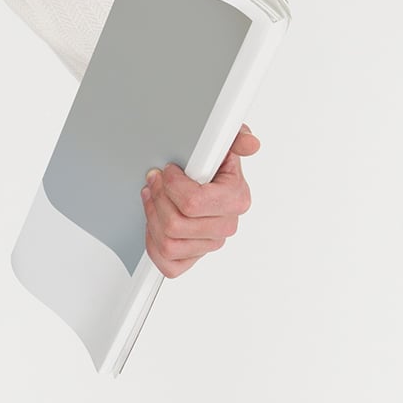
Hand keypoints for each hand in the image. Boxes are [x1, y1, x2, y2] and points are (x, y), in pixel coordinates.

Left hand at [142, 124, 257, 276]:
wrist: (203, 182)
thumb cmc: (211, 163)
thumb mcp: (224, 142)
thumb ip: (236, 138)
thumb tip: (250, 144)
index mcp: (236, 199)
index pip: (193, 203)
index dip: (172, 185)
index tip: (168, 171)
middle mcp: (225, 225)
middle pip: (176, 224)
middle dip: (159, 199)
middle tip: (156, 183)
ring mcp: (208, 244)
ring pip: (168, 243)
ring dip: (152, 218)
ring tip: (153, 199)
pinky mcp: (192, 258)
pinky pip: (168, 264)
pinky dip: (154, 244)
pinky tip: (155, 223)